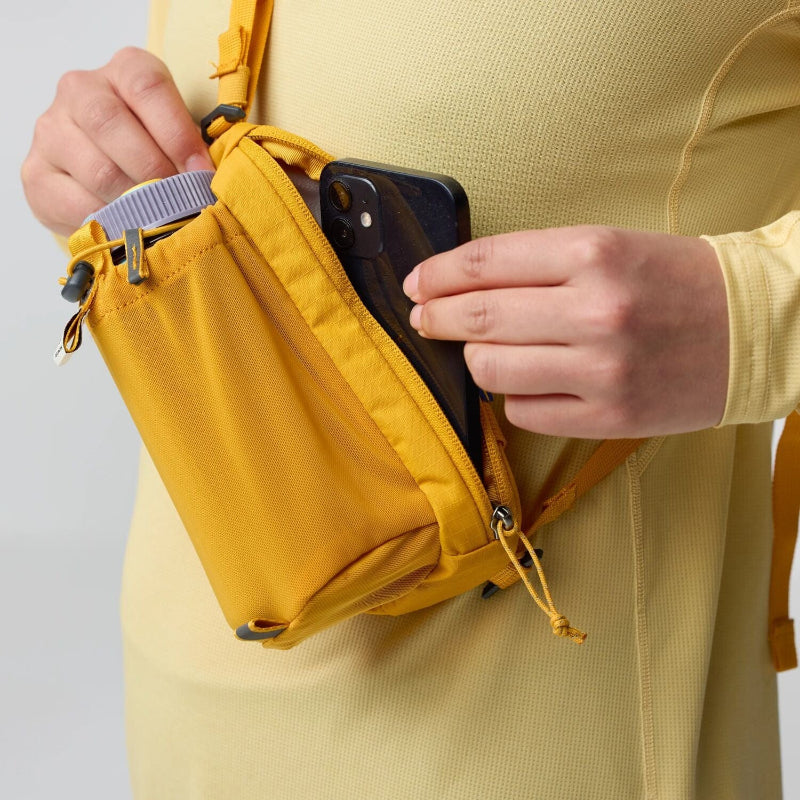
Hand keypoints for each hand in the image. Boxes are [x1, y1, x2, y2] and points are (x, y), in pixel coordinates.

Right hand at [21, 47, 214, 236]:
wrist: (106, 180)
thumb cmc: (156, 153)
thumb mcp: (179, 140)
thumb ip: (193, 150)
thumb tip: (209, 182)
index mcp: (125, 71)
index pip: (147, 86)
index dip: (178, 133)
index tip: (201, 173)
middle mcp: (80, 90)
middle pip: (111, 123)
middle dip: (155, 171)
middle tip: (179, 201)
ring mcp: (52, 131)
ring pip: (97, 168)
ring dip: (136, 201)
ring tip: (160, 218)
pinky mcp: (37, 175)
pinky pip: (76, 203)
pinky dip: (111, 221)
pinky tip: (130, 226)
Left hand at [403, 226, 728, 438]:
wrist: (752, 327)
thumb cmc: (674, 281)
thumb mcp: (610, 246)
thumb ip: (538, 264)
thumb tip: (463, 285)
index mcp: (593, 253)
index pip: (485, 263)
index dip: (438, 274)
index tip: (417, 284)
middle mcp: (595, 310)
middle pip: (478, 318)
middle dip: (435, 319)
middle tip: (422, 319)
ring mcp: (601, 370)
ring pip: (491, 370)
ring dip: (475, 360)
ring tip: (484, 351)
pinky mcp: (609, 417)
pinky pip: (524, 413)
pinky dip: (514, 397)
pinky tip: (530, 383)